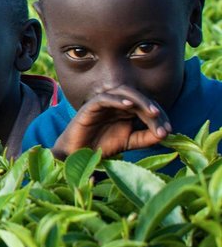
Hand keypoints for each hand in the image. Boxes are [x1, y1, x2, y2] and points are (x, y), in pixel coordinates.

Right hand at [51, 85, 172, 159]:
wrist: (79, 154)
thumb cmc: (102, 146)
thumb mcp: (129, 143)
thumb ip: (145, 138)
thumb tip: (166, 134)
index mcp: (126, 110)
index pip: (146, 106)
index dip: (159, 116)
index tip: (168, 130)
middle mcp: (116, 104)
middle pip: (138, 97)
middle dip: (152, 108)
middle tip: (161, 120)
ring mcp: (103, 103)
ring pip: (124, 93)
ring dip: (140, 100)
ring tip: (152, 112)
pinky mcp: (90, 106)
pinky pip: (105, 98)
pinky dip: (117, 99)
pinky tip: (129, 105)